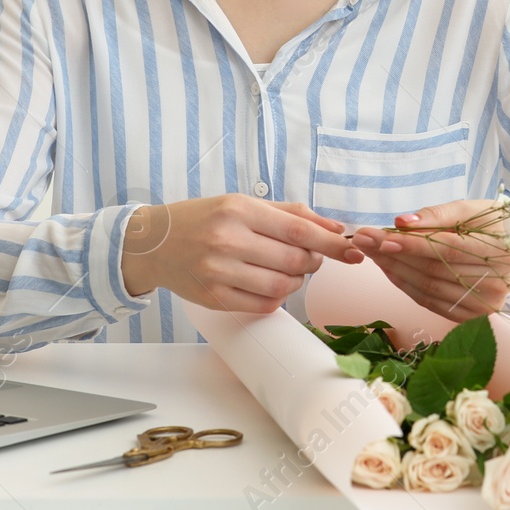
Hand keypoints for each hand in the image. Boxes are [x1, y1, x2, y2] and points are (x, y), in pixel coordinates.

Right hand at [120, 194, 364, 313]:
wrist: (155, 243)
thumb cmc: (204, 218)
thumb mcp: (243, 203)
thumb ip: (290, 214)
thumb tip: (335, 228)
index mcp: (239, 210)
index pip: (298, 230)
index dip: (331, 244)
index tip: (353, 251)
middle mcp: (228, 240)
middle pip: (294, 261)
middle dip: (312, 262)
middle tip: (309, 258)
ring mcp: (219, 272)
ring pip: (282, 287)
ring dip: (296, 282)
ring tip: (287, 271)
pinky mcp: (214, 298)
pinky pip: (263, 305)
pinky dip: (276, 298)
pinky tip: (268, 284)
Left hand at [350, 200, 509, 321]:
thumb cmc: (492, 225)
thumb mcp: (472, 208)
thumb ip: (438, 214)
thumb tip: (401, 222)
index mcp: (502, 252)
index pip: (446, 249)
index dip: (411, 244)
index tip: (379, 235)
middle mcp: (494, 285)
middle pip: (432, 270)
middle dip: (392, 255)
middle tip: (363, 239)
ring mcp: (482, 306)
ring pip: (426, 288)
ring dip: (393, 270)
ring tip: (370, 251)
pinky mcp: (470, 317)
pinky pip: (428, 301)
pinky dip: (404, 285)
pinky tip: (388, 269)